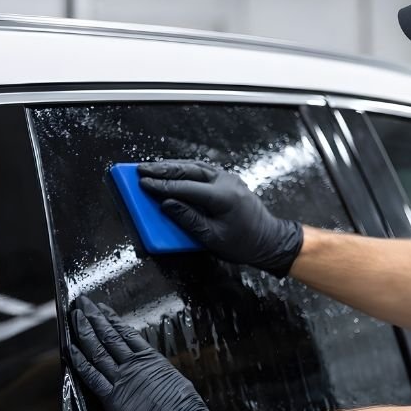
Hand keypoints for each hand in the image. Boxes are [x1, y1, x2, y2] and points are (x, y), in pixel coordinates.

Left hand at [68, 295, 236, 410]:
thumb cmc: (185, 409)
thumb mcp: (173, 379)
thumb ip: (156, 371)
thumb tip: (151, 368)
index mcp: (150, 359)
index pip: (125, 333)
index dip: (111, 319)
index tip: (101, 309)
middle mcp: (134, 365)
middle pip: (108, 336)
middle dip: (93, 318)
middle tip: (82, 304)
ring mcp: (122, 380)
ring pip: (97, 350)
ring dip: (84, 332)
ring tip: (75, 317)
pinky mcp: (113, 398)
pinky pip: (92, 376)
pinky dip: (80, 361)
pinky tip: (70, 349)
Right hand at [137, 159, 303, 276]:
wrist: (269, 240)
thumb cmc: (244, 243)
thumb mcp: (212, 237)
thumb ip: (188, 219)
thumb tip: (167, 204)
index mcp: (223, 197)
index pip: (186, 187)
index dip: (162, 185)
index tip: (143, 183)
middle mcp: (227, 182)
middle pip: (189, 170)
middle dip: (163, 170)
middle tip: (141, 170)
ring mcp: (229, 179)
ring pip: (196, 167)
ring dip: (173, 167)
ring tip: (152, 168)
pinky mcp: (229, 181)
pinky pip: (203, 171)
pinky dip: (186, 170)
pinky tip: (173, 171)